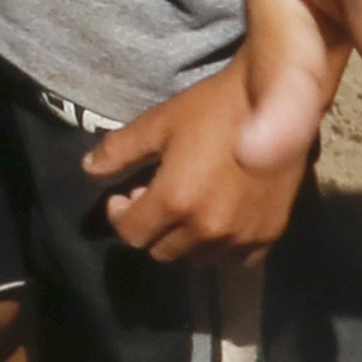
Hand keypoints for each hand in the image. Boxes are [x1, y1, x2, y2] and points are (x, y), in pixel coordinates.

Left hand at [81, 0, 316, 258]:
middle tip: (156, 198)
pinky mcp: (269, 235)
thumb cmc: (211, 107)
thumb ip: (120, 150)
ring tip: (187, 208)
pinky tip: (219, 220)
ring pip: (197, 259)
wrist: (273, 101)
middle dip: (151, 228)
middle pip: (162, 251)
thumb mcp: (158, 123)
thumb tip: (88, 169)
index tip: (124, 197)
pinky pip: (235, 260)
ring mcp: (242, 236)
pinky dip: (221, 247)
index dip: (121, 216)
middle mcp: (208, 228)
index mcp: (176, 200)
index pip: (132, 234)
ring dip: (184, 240)